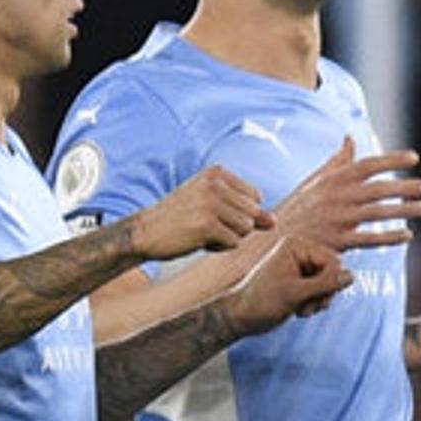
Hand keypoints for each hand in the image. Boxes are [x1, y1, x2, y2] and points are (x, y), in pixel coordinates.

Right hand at [129, 163, 269, 262]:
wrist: (144, 232)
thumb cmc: (180, 218)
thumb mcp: (212, 206)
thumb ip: (245, 211)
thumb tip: (275, 221)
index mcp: (217, 173)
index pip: (256, 197)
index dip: (239, 212)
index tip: (213, 213)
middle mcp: (215, 184)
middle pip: (253, 213)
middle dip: (236, 226)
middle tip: (207, 226)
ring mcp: (211, 204)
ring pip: (245, 229)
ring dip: (228, 237)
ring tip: (203, 233)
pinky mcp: (207, 225)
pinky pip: (233, 242)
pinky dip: (219, 247)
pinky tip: (199, 241)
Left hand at [222, 234, 354, 333]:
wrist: (241, 317)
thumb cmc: (261, 302)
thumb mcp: (295, 293)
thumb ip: (325, 284)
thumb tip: (351, 276)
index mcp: (295, 246)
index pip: (332, 260)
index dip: (330, 282)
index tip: (316, 299)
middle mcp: (299, 252)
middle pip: (333, 271)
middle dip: (325, 293)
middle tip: (309, 307)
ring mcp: (300, 267)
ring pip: (330, 283)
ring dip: (320, 300)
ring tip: (304, 310)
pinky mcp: (300, 282)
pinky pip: (322, 290)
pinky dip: (315, 303)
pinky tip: (301, 311)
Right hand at [275, 139, 420, 255]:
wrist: (277, 240)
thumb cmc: (300, 208)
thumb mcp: (315, 181)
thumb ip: (337, 160)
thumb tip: (351, 137)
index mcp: (333, 179)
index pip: (367, 165)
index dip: (391, 159)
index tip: (414, 157)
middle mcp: (337, 197)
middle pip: (378, 189)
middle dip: (406, 186)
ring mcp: (338, 220)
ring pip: (377, 213)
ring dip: (403, 209)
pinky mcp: (337, 242)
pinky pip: (369, 239)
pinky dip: (389, 237)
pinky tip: (408, 235)